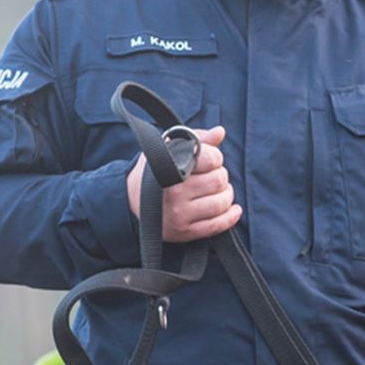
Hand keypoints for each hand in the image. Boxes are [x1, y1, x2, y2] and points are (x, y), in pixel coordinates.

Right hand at [125, 125, 241, 241]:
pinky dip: (231, 216)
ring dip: (226, 195)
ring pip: (221, 203)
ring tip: (219, 191)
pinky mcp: (184, 232)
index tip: (211, 160)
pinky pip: (217, 225)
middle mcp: (174, 192)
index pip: (211, 159)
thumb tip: (220, 132)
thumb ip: (197, 138)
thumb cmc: (154, 170)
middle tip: (212, 176)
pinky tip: (233, 209)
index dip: (216, 157)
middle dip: (220, 176)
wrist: (131, 200)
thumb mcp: (168, 148)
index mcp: (170, 167)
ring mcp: (179, 215)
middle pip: (219, 180)